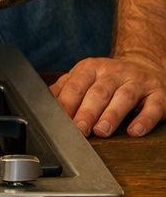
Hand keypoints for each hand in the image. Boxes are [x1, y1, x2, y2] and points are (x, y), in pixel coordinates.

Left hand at [50, 53, 165, 137]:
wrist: (146, 65)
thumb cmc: (108, 79)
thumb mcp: (85, 78)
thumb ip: (64, 89)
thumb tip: (42, 103)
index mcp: (91, 69)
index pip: (75, 86)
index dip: (66, 104)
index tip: (58, 121)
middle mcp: (114, 72)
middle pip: (98, 92)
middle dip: (86, 112)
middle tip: (79, 130)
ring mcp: (137, 82)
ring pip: (123, 98)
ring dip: (112, 116)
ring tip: (102, 131)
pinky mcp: (158, 94)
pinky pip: (153, 106)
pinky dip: (144, 119)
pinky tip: (135, 131)